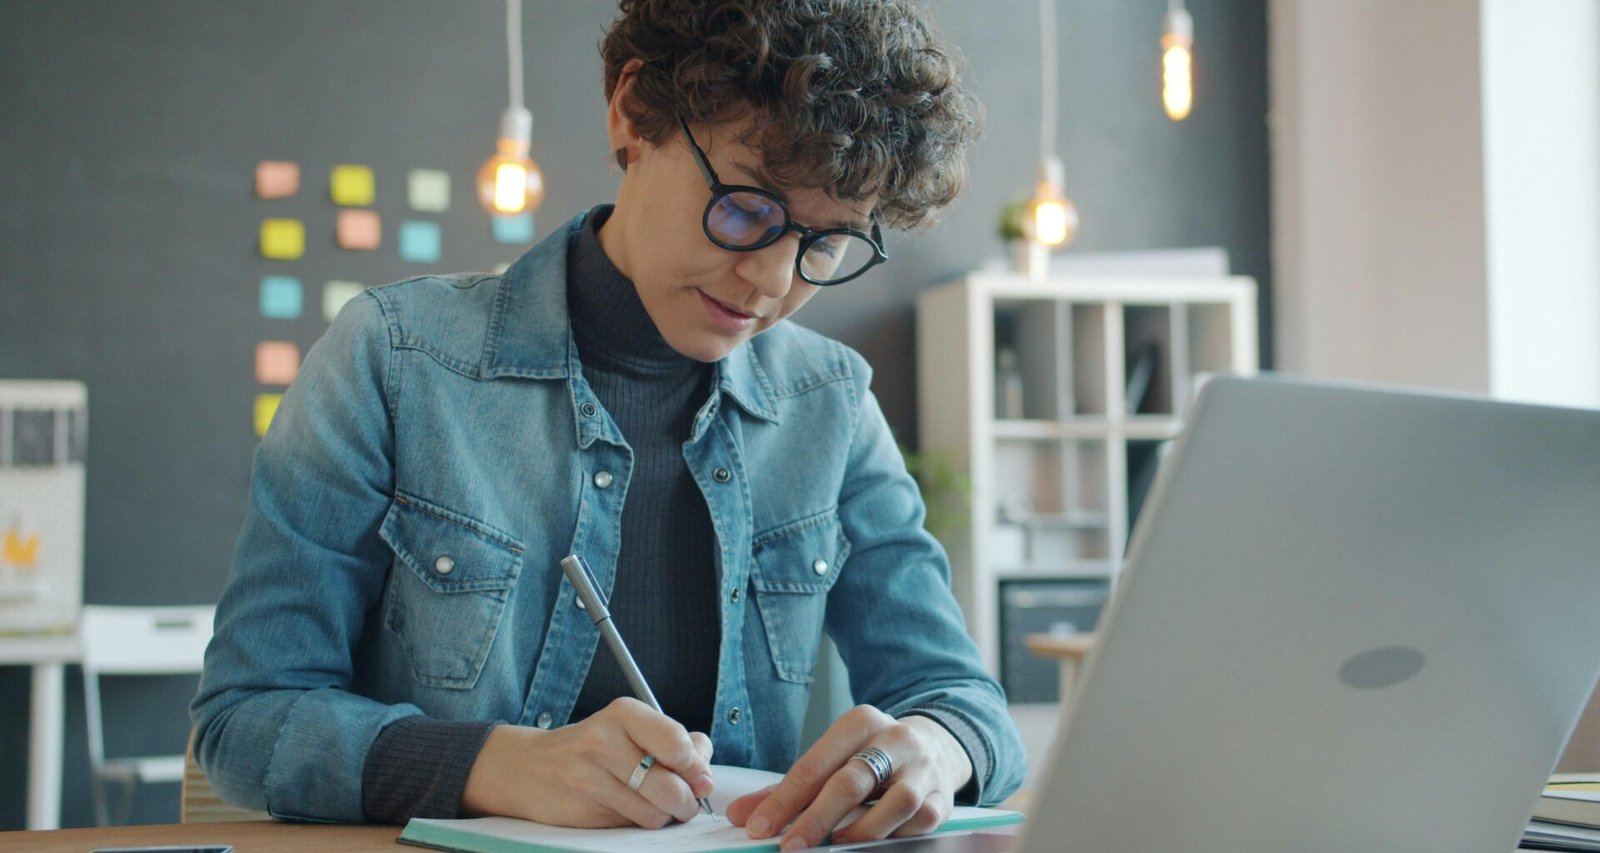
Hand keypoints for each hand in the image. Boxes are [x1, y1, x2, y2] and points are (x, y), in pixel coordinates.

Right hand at [459, 697, 713, 827]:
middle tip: (685, 801)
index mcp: (623, 714)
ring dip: (665, 816)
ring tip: (656, 804)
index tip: (700, 778)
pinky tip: (631, 810)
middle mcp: (604, 741)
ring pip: (654, 813)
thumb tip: (705, 772)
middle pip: (671, 786)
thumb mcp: (631, 728)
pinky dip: (641, 823)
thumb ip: (673, 743)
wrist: (529, 768)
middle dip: (687, 801)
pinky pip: (631, 826)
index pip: (677, 743)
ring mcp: (589, 777)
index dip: (697, 767)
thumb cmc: (593, 747)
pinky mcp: (582, 809)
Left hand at [725, 706, 973, 850]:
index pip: (814, 765)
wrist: (935, 745)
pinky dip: (898, 834)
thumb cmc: (870, 757)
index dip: (783, 800)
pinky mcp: (943, 795)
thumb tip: (740, 815)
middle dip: (816, 818)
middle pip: (851, 781)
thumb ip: (786, 789)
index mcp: (858, 723)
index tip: (758, 827)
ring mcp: (922, 768)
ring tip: (837, 844)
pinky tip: (877, 843)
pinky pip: (922, 819)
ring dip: (863, 829)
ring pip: (896, 801)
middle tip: (789, 846)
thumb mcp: (832, 760)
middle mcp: (894, 739)